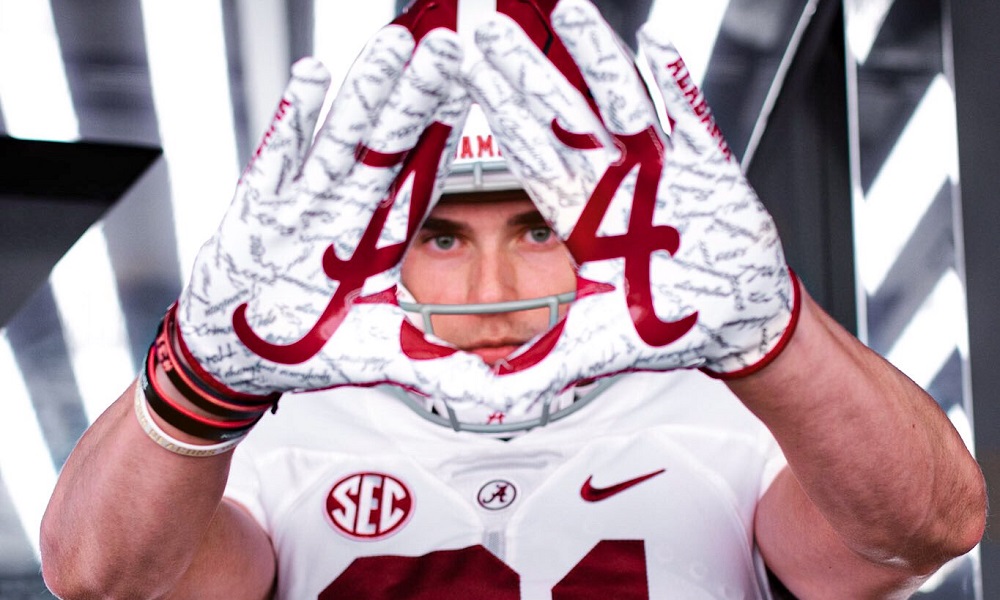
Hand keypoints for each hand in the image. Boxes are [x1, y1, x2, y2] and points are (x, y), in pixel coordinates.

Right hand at [173, 7, 468, 396]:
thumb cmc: (305, 348)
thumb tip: (504, 394)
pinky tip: (314, 74)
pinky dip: (295, 117)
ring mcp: (302, 200)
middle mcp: (347, 208)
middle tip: (451, 46)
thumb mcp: (382, 357)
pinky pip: (278, 154)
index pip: (424, 176)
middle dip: (419, 95)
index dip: (452, 134)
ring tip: (393, 45)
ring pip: (340, 137)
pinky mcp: (258, 205)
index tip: (482, 92)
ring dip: (366, 93)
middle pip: (389, 142)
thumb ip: (442, 370)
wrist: (235, 353)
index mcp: (380, 235)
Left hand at [465, 0, 798, 378]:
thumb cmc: (670, 325)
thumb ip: (545, 359)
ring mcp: (661, 165)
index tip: (462, 75)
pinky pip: (691, 114)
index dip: (496, 114)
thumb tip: (485, 388)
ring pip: (621, 98)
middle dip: (526, 69)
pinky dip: (675, 81)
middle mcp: (614, 180)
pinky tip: (655, 41)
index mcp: (581, 214)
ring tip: (564, 6)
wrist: (737, 317)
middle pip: (563, 114)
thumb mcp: (598, 346)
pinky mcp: (709, 162)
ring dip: (594, 54)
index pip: (529, 155)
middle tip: (485, 25)